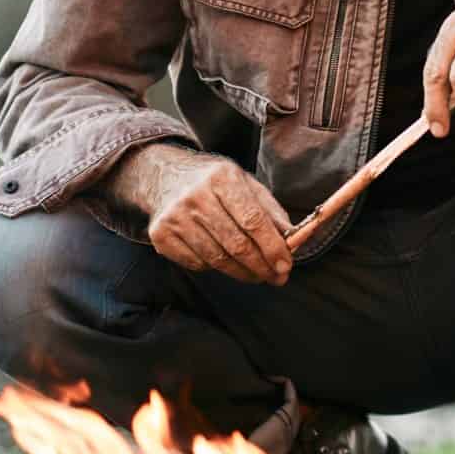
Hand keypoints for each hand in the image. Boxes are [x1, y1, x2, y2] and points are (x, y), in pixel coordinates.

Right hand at [113, 145, 293, 284]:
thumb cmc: (213, 182)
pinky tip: (224, 260)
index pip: (253, 221)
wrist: (164, 175)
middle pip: (236, 245)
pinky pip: (197, 263)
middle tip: (276, 278)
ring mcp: (175, 217)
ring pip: (217, 259)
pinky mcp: (161, 235)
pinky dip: (215, 267)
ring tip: (256, 274)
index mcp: (222, 178)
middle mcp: (196, 196)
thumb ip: (270, 211)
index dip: (272, 247)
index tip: (286, 266)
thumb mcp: (245, 183)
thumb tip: (293, 241)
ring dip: (242, 273)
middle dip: (261, 266)